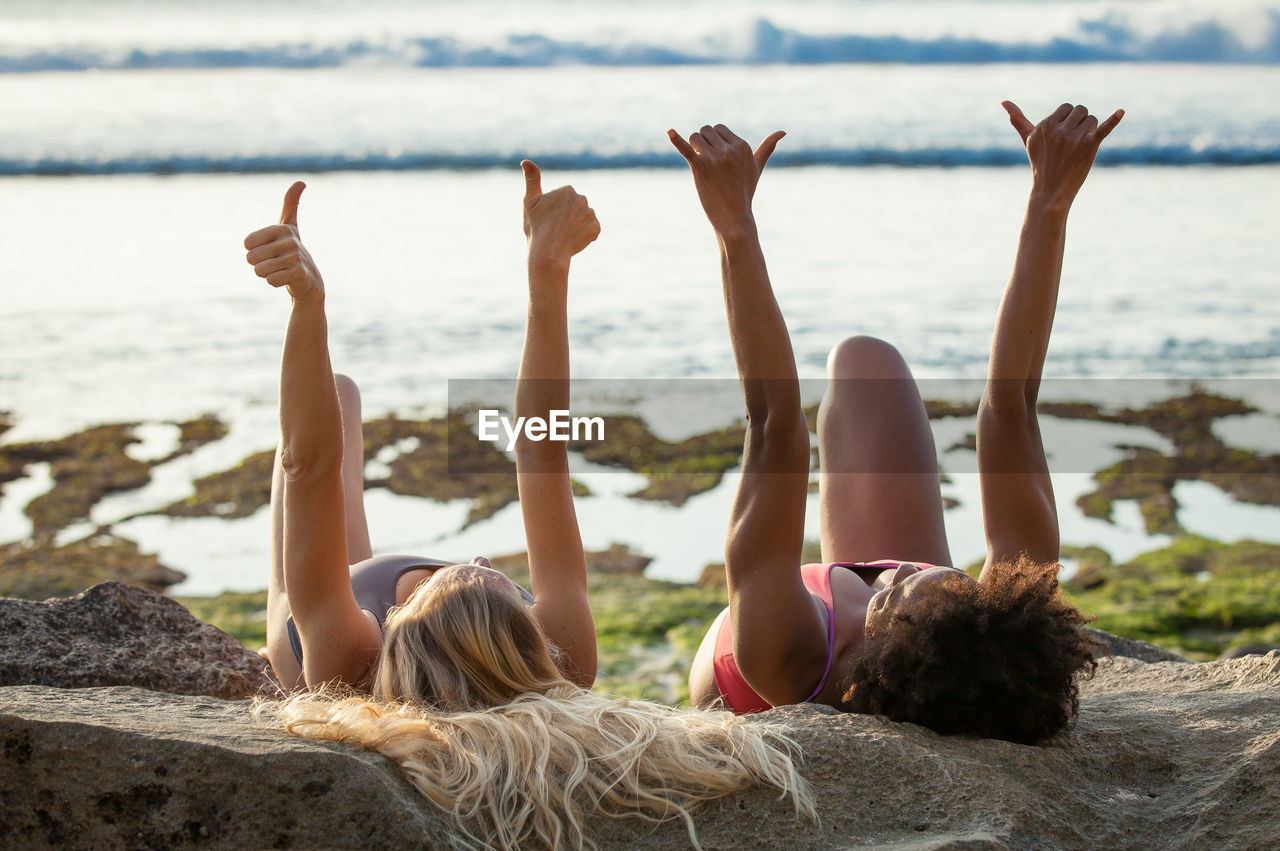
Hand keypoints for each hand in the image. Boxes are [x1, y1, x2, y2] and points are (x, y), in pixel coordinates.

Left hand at [243, 181, 324, 301]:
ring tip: (278, 270)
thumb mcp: (289, 226)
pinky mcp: (298, 274)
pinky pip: (271, 280)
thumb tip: (301, 181)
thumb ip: (291, 204)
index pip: (248, 243)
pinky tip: (285, 278)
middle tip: (273, 262)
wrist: (308, 280)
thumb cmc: (291, 250)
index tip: (267, 249)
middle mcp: (290, 241)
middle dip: (258, 264)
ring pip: (260, 270)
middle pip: (252, 257)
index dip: (252, 250)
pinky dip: (273, 282)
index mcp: (283, 229)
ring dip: (265, 273)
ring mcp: (295, 258)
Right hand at [522, 160, 600, 267]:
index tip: (548, 218)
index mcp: (567, 190)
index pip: (563, 198)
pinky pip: (590, 229)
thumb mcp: (530, 202)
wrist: (548, 253)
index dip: (554, 209)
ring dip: (575, 225)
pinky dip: (583, 235)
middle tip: (555, 228)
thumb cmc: (536, 227)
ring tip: (563, 235)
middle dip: (567, 216)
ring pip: (582, 218)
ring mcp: (590, 214)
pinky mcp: (596, 229)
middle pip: (574, 207)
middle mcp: (582, 199)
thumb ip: (531, 180)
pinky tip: (572, 240)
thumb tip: (526, 161)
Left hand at [668, 124, 784, 234]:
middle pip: (705, 130)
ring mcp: (714, 158)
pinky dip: (676, 140)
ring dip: (694, 148)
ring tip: (702, 166)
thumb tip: (783, 132)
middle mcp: (729, 150)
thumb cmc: (744, 192)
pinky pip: (686, 149)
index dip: (714, 142)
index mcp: (742, 146)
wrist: (734, 218)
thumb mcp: (756, 167)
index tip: (719, 160)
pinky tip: (669, 132)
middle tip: (710, 165)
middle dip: (704, 143)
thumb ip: (767, 148)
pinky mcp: (700, 167)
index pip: (719, 128)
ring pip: (695, 137)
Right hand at [1003, 101, 1123, 208]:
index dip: (1068, 121)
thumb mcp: (1028, 140)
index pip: (1067, 108)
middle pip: (1081, 110)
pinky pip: (1104, 128)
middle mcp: (1059, 130)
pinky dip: (1114, 120)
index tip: (1062, 138)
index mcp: (1045, 125)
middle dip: (1079, 124)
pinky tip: (1121, 112)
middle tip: (1071, 144)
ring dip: (1089, 131)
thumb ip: (1018, 119)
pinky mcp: (1090, 146)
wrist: (1051, 190)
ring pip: (1092, 119)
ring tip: (1079, 149)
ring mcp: (1075, 138)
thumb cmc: (1040, 163)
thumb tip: (1003, 101)